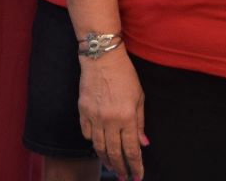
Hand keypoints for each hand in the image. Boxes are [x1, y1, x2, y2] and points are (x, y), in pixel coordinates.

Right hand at [78, 50, 146, 178]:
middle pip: (114, 153)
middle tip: (123, 177)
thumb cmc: (124, 74)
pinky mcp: (83, 110)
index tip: (137, 176)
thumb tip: (143, 143)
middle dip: (120, 168)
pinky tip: (98, 145)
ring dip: (106, 160)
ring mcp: (94, 116)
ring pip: (99, 147)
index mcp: (127, 117)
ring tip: (111, 167)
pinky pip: (86, 133)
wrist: (101, 56)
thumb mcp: (139, 97)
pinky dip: (92, 141)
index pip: (132, 151)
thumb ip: (140, 122)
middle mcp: (110, 120)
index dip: (135, 166)